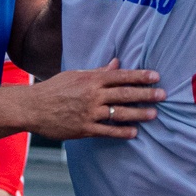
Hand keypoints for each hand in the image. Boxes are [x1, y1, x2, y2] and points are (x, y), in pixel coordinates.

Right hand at [25, 60, 164, 139]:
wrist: (33, 107)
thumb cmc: (54, 88)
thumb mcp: (76, 75)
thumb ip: (98, 71)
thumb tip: (117, 63)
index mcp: (91, 79)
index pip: (120, 76)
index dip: (139, 76)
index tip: (156, 76)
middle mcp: (92, 95)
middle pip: (124, 94)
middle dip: (146, 94)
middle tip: (163, 95)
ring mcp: (89, 113)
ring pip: (119, 113)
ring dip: (138, 114)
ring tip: (153, 114)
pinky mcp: (84, 129)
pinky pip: (107, 131)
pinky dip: (121, 132)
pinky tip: (134, 132)